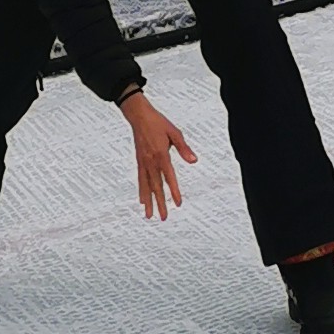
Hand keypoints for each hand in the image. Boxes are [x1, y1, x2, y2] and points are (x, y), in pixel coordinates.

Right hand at [121, 92, 196, 219]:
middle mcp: (150, 161)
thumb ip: (184, 148)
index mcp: (161, 154)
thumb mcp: (175, 132)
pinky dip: (141, 191)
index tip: (178, 203)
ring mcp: (143, 162)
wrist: (139, 116)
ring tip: (149, 215)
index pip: (169, 177)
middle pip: (156, 186)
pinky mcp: (139, 161)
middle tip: (163, 217)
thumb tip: (194, 161)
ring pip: (146, 186)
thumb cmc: (158, 123)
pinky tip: (142, 200)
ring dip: (148, 201)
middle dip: (160, 203)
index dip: (174, 191)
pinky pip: (140, 179)